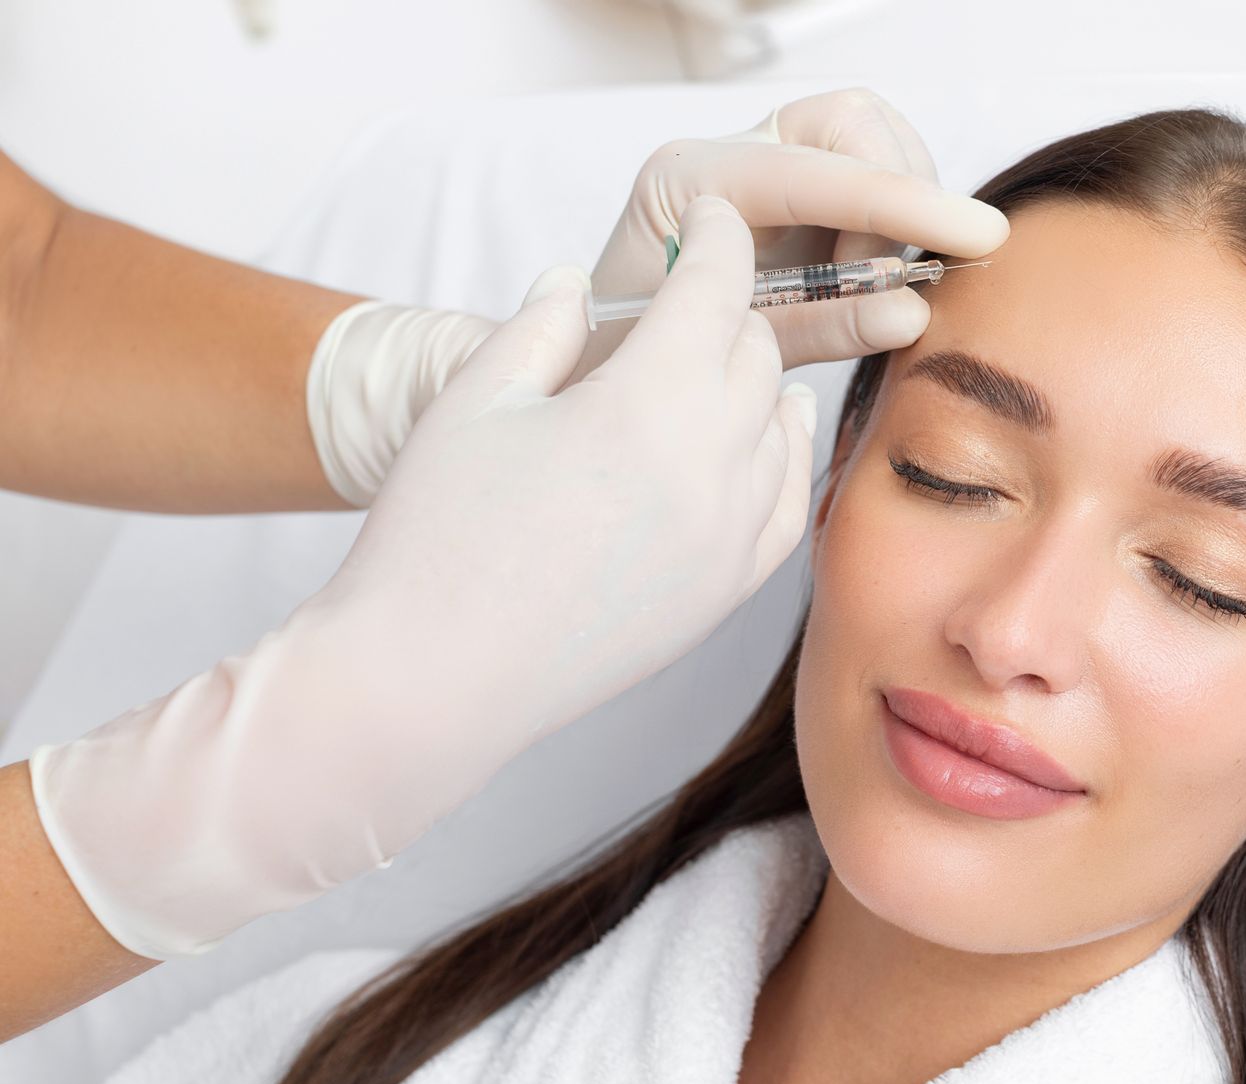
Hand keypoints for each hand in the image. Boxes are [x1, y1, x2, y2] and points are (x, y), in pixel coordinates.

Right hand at [28, 195, 814, 959]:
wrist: (432, 679)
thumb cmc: (436, 534)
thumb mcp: (474, 399)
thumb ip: (540, 326)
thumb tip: (577, 281)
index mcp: (649, 400)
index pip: (717, 289)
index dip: (716, 238)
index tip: (707, 217)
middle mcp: (712, 465)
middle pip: (756, 352)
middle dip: (727, 308)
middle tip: (689, 294)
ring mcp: (730, 536)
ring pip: (783, 425)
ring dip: (757, 382)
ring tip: (719, 364)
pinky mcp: (727, 594)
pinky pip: (787, 506)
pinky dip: (778, 459)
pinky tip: (753, 444)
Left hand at [581, 86, 1008, 374]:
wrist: (596, 371)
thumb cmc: (641, 369)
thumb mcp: (726, 359)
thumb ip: (821, 328)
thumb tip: (913, 312)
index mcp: (687, 184)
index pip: (812, 174)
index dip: (900, 203)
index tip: (974, 234)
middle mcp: (725, 157)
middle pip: (851, 125)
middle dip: (900, 197)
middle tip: (893, 281)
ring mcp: (759, 166)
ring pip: (869, 138)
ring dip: (903, 208)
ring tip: (884, 284)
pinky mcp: (790, 192)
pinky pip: (868, 175)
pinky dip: (896, 222)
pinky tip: (882, 276)